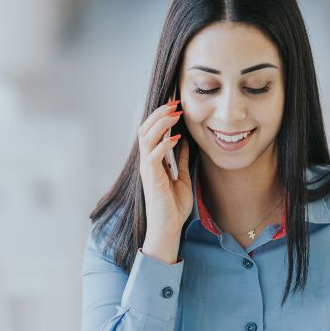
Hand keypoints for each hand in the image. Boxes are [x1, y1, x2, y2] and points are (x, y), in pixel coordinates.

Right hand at [137, 100, 192, 262]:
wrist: (168, 228)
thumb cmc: (173, 206)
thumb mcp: (181, 176)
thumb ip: (180, 159)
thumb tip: (184, 141)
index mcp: (152, 160)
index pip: (151, 131)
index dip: (161, 116)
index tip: (175, 104)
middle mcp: (146, 162)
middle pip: (145, 129)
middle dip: (159, 113)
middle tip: (175, 102)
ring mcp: (147, 169)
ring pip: (146, 138)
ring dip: (160, 123)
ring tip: (175, 113)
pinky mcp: (151, 178)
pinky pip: (153, 156)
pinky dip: (163, 145)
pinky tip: (176, 138)